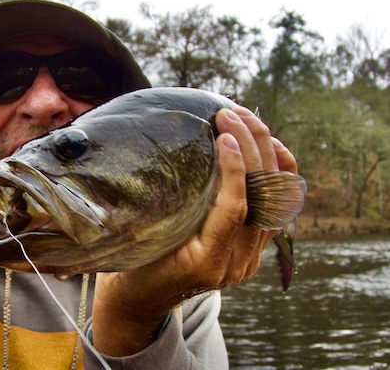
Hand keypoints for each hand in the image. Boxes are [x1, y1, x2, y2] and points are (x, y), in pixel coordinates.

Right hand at [91, 106, 297, 355]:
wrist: (145, 298)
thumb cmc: (134, 266)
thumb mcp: (138, 239)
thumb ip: (157, 208)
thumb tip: (159, 152)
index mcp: (205, 263)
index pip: (233, 211)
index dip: (233, 170)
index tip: (223, 135)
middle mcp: (236, 263)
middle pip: (259, 199)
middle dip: (250, 149)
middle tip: (230, 114)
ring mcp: (249, 257)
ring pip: (274, 199)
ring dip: (265, 153)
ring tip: (247, 119)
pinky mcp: (254, 249)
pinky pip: (277, 206)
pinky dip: (278, 172)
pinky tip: (268, 145)